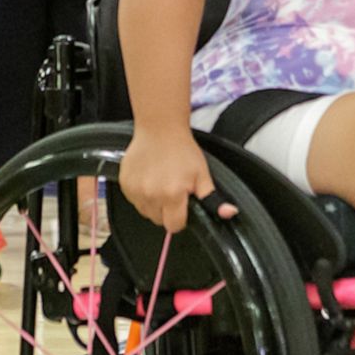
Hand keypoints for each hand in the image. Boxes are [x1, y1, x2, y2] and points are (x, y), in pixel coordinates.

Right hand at [120, 127, 235, 232]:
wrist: (160, 129)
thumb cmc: (182, 150)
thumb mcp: (202, 174)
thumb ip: (212, 198)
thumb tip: (229, 213)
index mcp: (172, 195)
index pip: (174, 226)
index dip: (180, 219)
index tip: (182, 206)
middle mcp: (151, 195)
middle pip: (159, 221)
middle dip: (167, 211)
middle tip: (172, 191)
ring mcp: (136, 191)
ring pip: (146, 212)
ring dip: (153, 204)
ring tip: (160, 184)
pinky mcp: (125, 185)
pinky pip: (134, 201)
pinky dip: (142, 195)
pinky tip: (149, 180)